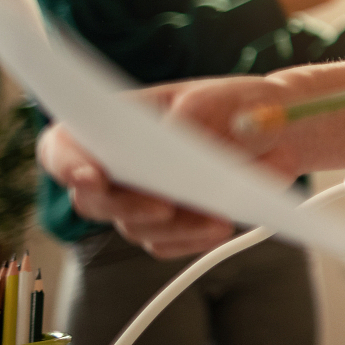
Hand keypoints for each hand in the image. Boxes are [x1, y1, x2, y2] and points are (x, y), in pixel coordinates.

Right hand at [37, 56, 344, 258]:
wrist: (280, 135)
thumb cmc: (242, 107)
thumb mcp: (227, 98)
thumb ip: (200, 112)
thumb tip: (177, 133)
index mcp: (116, 122)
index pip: (64, 145)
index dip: (67, 163)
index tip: (91, 176)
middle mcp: (119, 165)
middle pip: (92, 200)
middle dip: (126, 205)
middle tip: (163, 206)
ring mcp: (139, 200)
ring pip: (134, 228)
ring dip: (173, 225)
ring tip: (217, 214)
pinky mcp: (167, 227)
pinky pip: (165, 246)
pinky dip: (192, 238)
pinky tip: (222, 224)